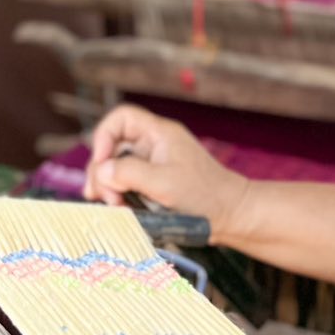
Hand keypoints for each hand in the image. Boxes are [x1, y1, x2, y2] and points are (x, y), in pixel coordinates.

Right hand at [83, 104, 250, 237]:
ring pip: (117, 167)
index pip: (121, 118)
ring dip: (108, 186)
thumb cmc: (205, 195)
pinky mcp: (154, 183)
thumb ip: (129, 174)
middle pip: (113, 146)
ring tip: (113, 206)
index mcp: (159, 133)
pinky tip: (120, 209)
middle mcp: (154, 145)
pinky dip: (119, 195)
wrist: (232, 215)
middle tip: (104, 197)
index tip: (102, 162)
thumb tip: (101, 170)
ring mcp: (153, 164)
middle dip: (102, 170)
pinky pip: (127, 183)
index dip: (104, 136)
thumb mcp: (163, 183)